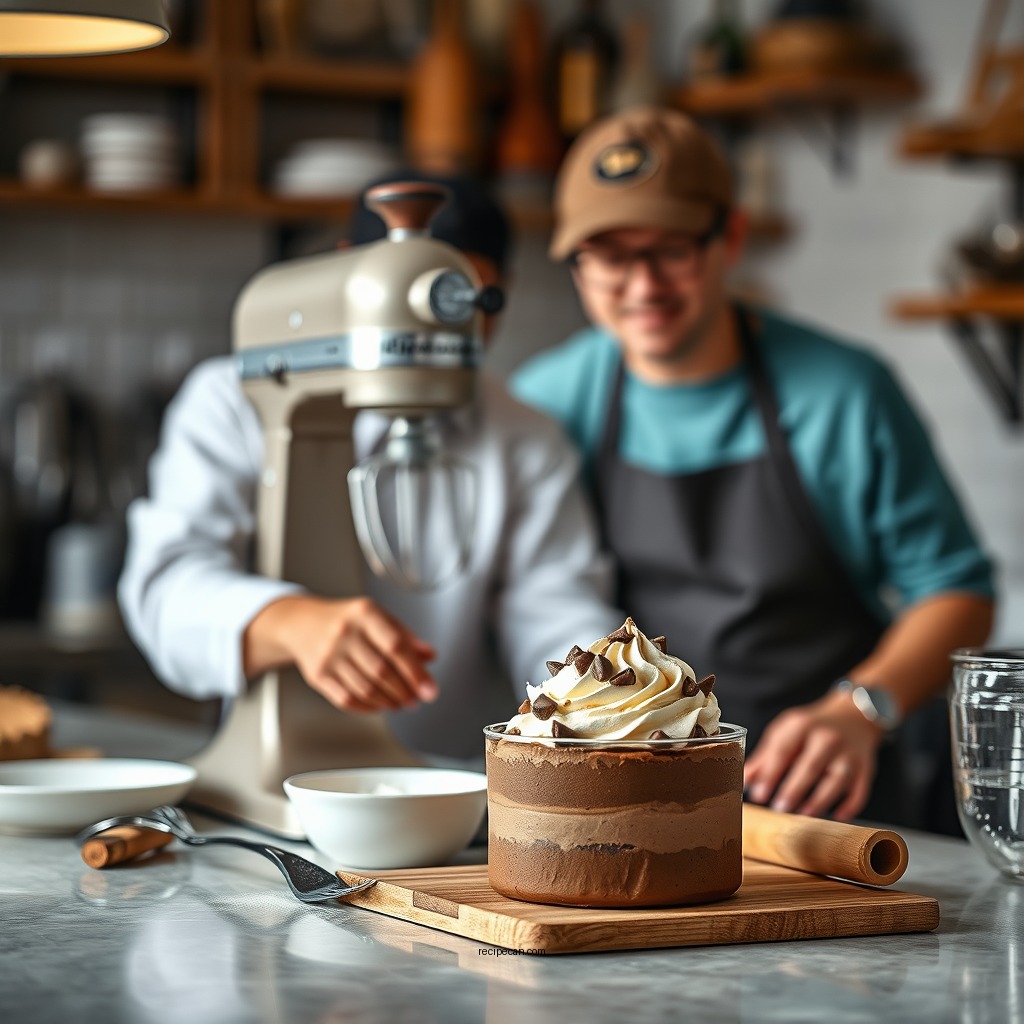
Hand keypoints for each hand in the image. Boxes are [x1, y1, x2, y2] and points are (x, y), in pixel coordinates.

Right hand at [243, 595, 436, 712]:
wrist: (302, 624)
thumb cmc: (347, 620)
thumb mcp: (377, 617)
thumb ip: (405, 636)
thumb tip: (429, 656)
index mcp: (365, 613)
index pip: (395, 646)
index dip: (415, 671)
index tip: (430, 689)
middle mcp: (344, 632)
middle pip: (381, 671)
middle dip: (405, 691)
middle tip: (416, 698)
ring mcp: (329, 655)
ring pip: (366, 689)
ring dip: (389, 702)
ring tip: (402, 703)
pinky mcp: (318, 675)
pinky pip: (348, 699)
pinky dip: (369, 707)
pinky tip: (380, 705)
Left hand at [743, 690, 883, 820]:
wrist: (852, 716)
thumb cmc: (812, 727)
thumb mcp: (786, 732)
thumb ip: (766, 756)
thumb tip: (746, 780)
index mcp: (802, 726)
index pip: (783, 751)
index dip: (770, 774)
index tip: (758, 794)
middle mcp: (828, 738)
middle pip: (810, 767)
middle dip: (793, 789)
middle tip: (778, 807)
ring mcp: (850, 753)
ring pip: (837, 780)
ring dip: (819, 800)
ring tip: (802, 813)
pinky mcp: (867, 767)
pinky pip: (860, 790)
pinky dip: (850, 806)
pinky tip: (837, 816)